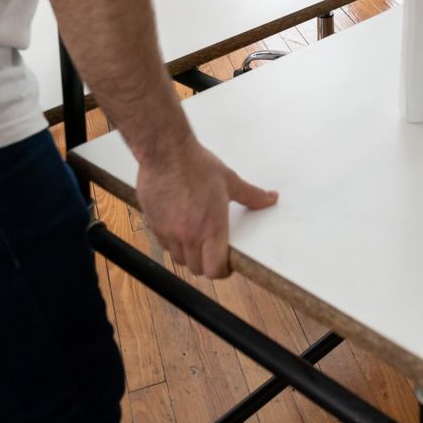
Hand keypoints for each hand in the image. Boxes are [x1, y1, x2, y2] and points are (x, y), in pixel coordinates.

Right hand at [135, 137, 277, 277]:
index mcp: (211, 227)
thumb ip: (251, 195)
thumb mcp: (229, 180)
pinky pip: (163, 244)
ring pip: (178, 258)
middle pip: (196, 268)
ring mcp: (168, 232)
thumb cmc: (196, 164)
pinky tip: (177, 226)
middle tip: (211, 251)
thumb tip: (270, 199)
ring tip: (195, 238)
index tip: (225, 265)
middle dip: (205, 263)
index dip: (221, 271)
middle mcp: (189, 235)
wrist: (165, 152)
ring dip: (187, 254)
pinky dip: (171, 241)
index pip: (215, 269)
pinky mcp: (152, 224)